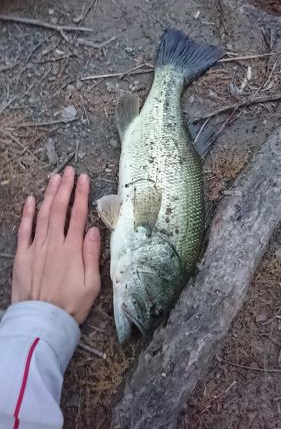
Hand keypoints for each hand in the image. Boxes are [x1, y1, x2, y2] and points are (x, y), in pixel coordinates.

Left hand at [12, 166, 100, 323]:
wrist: (42, 321)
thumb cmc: (70, 305)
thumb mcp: (91, 284)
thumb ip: (92, 255)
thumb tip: (95, 230)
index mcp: (72, 249)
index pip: (78, 215)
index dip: (81, 194)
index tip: (84, 179)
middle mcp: (54, 244)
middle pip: (59, 209)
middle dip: (65, 187)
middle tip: (69, 171)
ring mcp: (36, 248)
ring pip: (42, 214)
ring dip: (49, 194)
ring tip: (54, 178)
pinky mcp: (23, 255)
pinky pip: (24, 230)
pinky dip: (27, 213)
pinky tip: (30, 200)